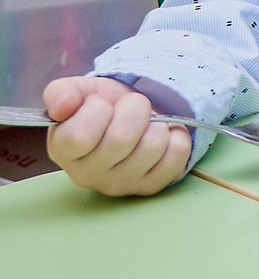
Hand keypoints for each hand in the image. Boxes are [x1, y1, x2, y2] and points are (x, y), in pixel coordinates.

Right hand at [43, 76, 190, 197]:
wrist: (129, 116)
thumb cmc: (99, 106)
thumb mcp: (77, 92)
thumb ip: (60, 93)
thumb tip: (63, 107)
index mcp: (63, 152)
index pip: (80, 136)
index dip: (97, 110)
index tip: (100, 104)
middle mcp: (87, 176)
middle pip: (122, 139)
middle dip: (134, 108)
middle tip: (132, 106)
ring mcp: (120, 185)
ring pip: (153, 146)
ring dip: (157, 122)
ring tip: (146, 122)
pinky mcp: (151, 186)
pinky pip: (177, 154)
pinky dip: (177, 135)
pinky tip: (163, 134)